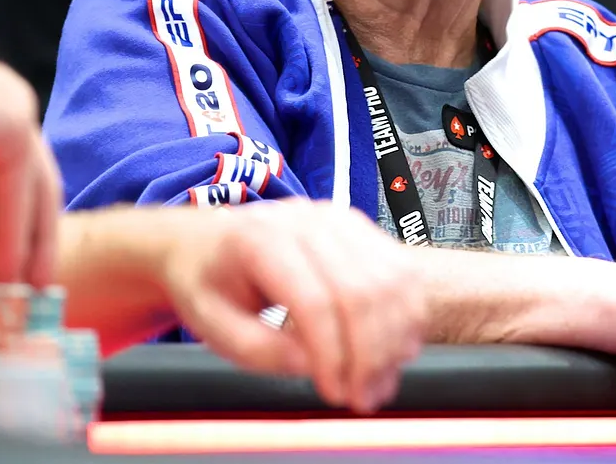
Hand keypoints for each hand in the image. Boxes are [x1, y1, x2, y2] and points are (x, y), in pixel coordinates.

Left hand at [161, 199, 428, 412]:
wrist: (208, 242)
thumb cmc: (208, 281)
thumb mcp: (208, 323)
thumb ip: (256, 349)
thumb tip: (312, 363)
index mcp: (263, 240)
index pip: (314, 301)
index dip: (332, 354)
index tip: (334, 392)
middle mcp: (309, 220)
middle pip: (361, 290)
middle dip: (370, 353)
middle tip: (364, 395)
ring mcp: (341, 219)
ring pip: (391, 280)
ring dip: (395, 337)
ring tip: (381, 378)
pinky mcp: (363, 228)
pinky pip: (402, 271)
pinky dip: (407, 314)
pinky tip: (396, 347)